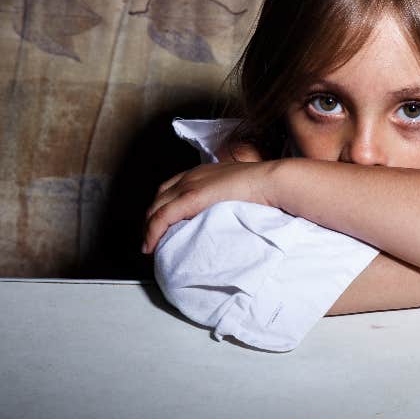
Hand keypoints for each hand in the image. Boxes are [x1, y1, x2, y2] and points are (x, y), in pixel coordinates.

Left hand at [142, 160, 277, 253]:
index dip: (161, 207)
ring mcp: (189, 186)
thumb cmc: (263, 188)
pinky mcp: (191, 198)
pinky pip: (162, 217)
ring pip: (155, 208)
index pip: (170, 189)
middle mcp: (191, 176)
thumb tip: (226, 217)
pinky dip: (152, 232)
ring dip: (149, 228)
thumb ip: (226, 200)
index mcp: (201, 173)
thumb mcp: (238, 191)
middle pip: (159, 198)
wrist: (270, 181)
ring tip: (150, 246)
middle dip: (151, 219)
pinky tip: (151, 245)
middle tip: (152, 239)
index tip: (161, 225)